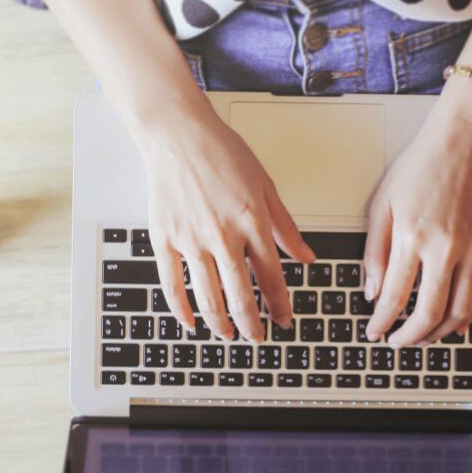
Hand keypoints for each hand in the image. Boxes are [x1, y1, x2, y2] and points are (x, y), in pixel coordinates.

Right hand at [139, 107, 316, 342]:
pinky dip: (181, 309)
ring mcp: (191, 240)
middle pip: (241, 297)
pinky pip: (171, 284)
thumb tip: (306, 257)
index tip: (284, 320)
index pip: (271, 278)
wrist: (178, 134)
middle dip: (252, 325)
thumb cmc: (222, 152)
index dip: (280, 306)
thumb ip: (285, 227)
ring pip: (208, 297)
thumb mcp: (266, 186)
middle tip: (258, 337)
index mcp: (253, 223)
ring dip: (221, 323)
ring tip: (228, 335)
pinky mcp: (165, 239)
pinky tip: (190, 323)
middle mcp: (223, 236)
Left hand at [363, 99, 471, 347]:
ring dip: (440, 332)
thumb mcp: (382, 206)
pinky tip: (455, 322)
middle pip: (430, 313)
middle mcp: (446, 246)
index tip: (375, 332)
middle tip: (398, 342)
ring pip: (461, 310)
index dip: (382, 323)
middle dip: (410, 337)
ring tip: (424, 337)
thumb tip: (373, 293)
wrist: (465, 142)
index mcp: (412, 236)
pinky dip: (469, 313)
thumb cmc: (420, 168)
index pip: (395, 297)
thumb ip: (375, 253)